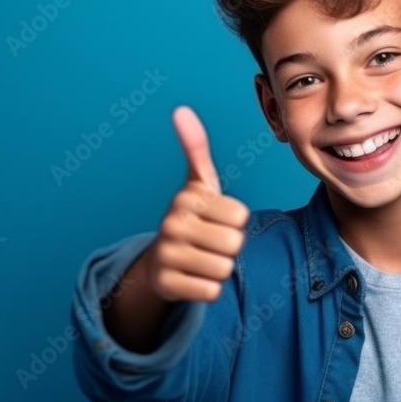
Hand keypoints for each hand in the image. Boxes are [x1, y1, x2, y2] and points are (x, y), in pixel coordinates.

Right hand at [147, 106, 249, 302]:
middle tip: (209, 242)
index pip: (240, 215)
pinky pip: (211, 291)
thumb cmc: (191, 219)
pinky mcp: (166, 284)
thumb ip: (195, 148)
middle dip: (229, 247)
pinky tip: (192, 277)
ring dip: (219, 268)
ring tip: (200, 259)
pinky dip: (207, 288)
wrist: (160, 262)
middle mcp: (171, 223)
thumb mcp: (198, 184)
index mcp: (186, 197)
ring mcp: (166, 254)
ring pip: (224, 268)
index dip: (234, 221)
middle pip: (234, 243)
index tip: (214, 218)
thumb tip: (181, 110)